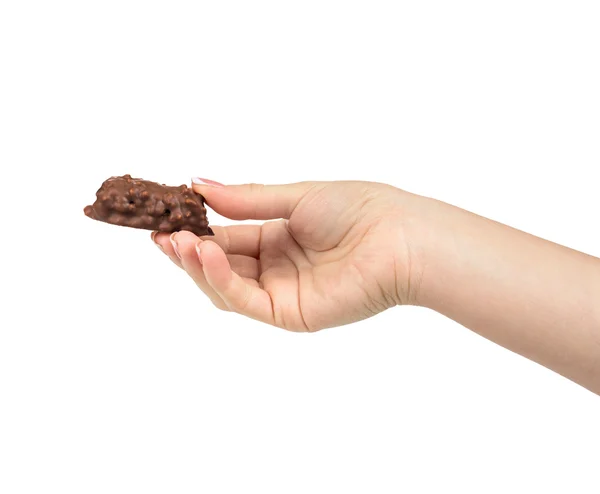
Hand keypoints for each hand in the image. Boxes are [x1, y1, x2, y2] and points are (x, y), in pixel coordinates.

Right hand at [152, 179, 420, 330]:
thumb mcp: (294, 197)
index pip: (227, 237)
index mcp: (279, 237)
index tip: (163, 218)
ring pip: (226, 287)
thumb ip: (245, 199)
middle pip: (220, 265)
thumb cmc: (358, 209)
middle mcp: (277, 268)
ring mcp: (282, 293)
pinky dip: (221, 278)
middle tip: (157, 233)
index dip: (195, 230)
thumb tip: (198, 184)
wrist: (400, 237)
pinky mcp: (289, 314)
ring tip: (174, 242)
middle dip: (187, 251)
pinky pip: (245, 300)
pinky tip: (205, 254)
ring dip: (197, 265)